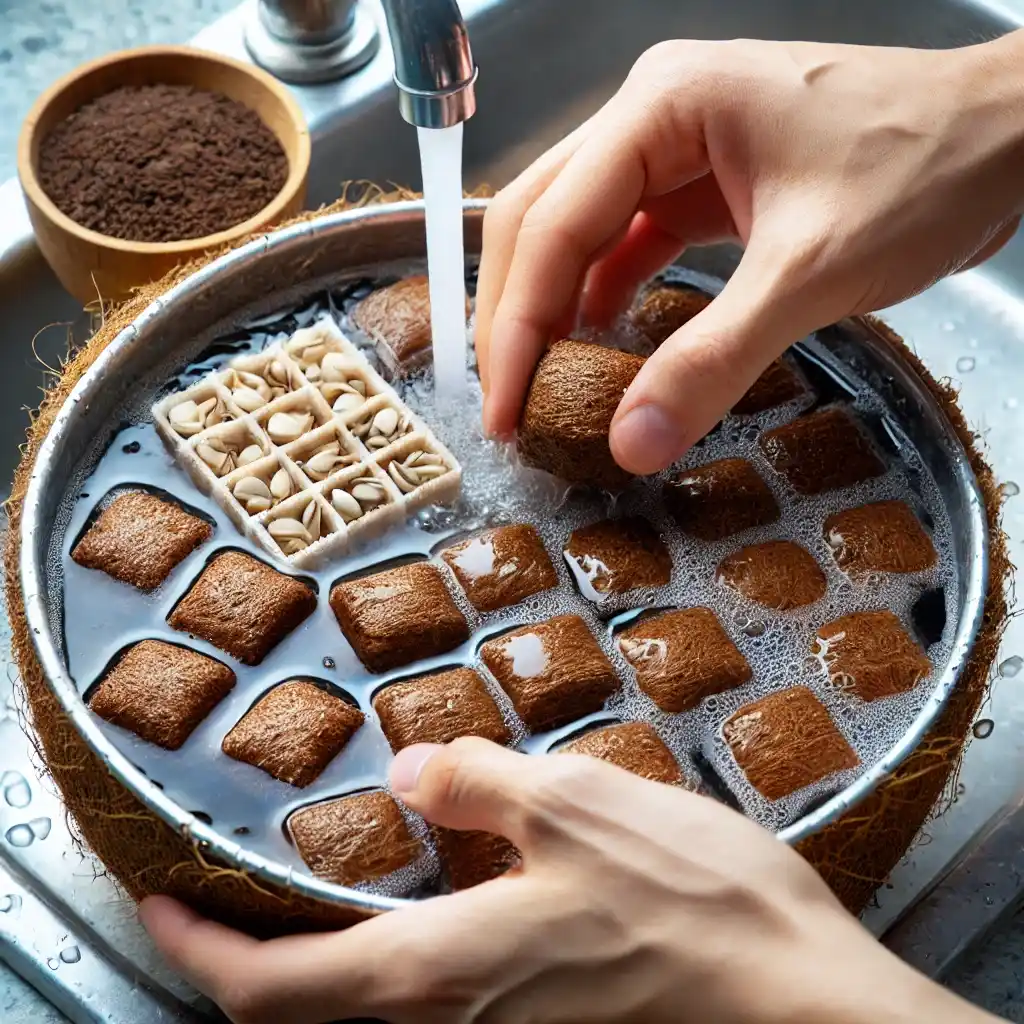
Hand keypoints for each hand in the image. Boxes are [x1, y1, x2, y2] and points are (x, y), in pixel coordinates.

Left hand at [140, 738, 991, 1023]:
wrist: (801, 1001)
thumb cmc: (693, 903)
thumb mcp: (576, 804)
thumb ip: (476, 784)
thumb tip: (405, 770)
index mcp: (440, 968)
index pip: (269, 987)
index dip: (195, 944)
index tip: (154, 898)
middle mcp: (456, 1020)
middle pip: (311, 1007)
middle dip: (254, 949)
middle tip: (234, 877)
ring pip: (374, 1002)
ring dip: (325, 947)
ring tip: (322, 870)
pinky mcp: (548, 1018)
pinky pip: (439, 991)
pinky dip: (398, 947)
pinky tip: (435, 882)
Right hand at [475, 32, 1023, 473]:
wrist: (1010, 137)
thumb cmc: (925, 167)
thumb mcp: (810, 274)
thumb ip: (713, 360)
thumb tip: (632, 442)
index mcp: (661, 107)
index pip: (552, 225)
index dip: (516, 325)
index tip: (504, 408)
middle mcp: (652, 118)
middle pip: (541, 222)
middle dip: (515, 319)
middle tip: (505, 407)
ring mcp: (675, 150)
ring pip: (577, 237)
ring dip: (552, 313)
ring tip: (539, 390)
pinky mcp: (702, 188)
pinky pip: (628, 248)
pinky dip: (606, 303)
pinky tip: (598, 351)